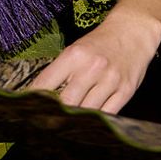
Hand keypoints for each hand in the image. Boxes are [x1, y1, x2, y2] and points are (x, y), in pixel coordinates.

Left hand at [26, 7, 160, 114]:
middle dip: (54, 115)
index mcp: (74, 55)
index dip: (34, 100)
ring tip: (65, 128)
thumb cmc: (99, 44)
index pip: (46, 83)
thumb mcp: (76, 50)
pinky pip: (107, 114)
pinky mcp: (125, 91)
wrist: (133, 31)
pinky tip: (88, 123)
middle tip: (46, 125)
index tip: (26, 110)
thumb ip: (61, 72)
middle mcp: (92, 68)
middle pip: (67, 103)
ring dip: (75, 121)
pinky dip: (96, 121)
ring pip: (87, 112)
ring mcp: (110, 80)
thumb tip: (40, 97)